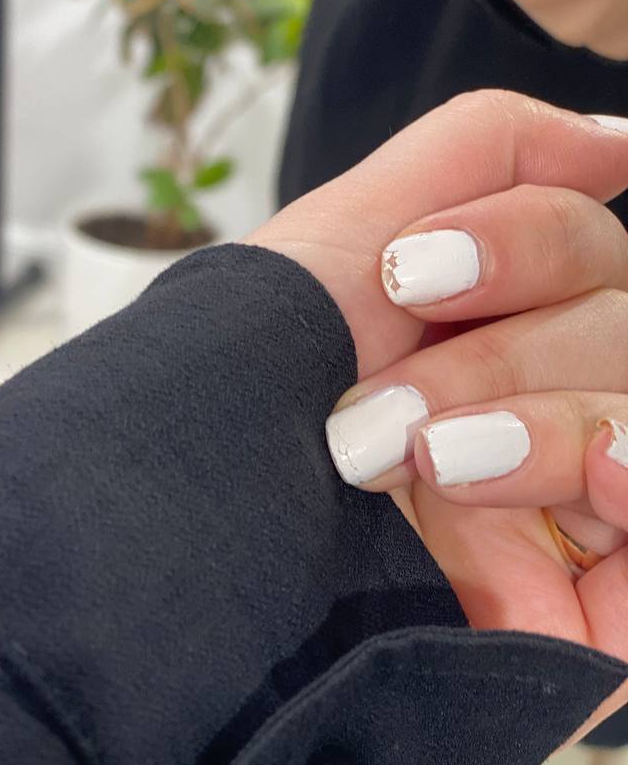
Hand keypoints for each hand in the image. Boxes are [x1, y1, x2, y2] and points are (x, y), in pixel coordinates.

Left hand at [247, 90, 627, 748]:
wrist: (180, 553)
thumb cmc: (236, 404)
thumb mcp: (339, 243)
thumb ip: (484, 154)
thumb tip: (617, 143)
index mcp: (488, 349)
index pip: (588, 262)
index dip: (523, 239)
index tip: (400, 273)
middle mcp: (537, 428)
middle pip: (625, 335)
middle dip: (497, 355)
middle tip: (372, 413)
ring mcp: (566, 527)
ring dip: (542, 426)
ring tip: (422, 465)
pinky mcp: (591, 621)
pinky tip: (598, 475)